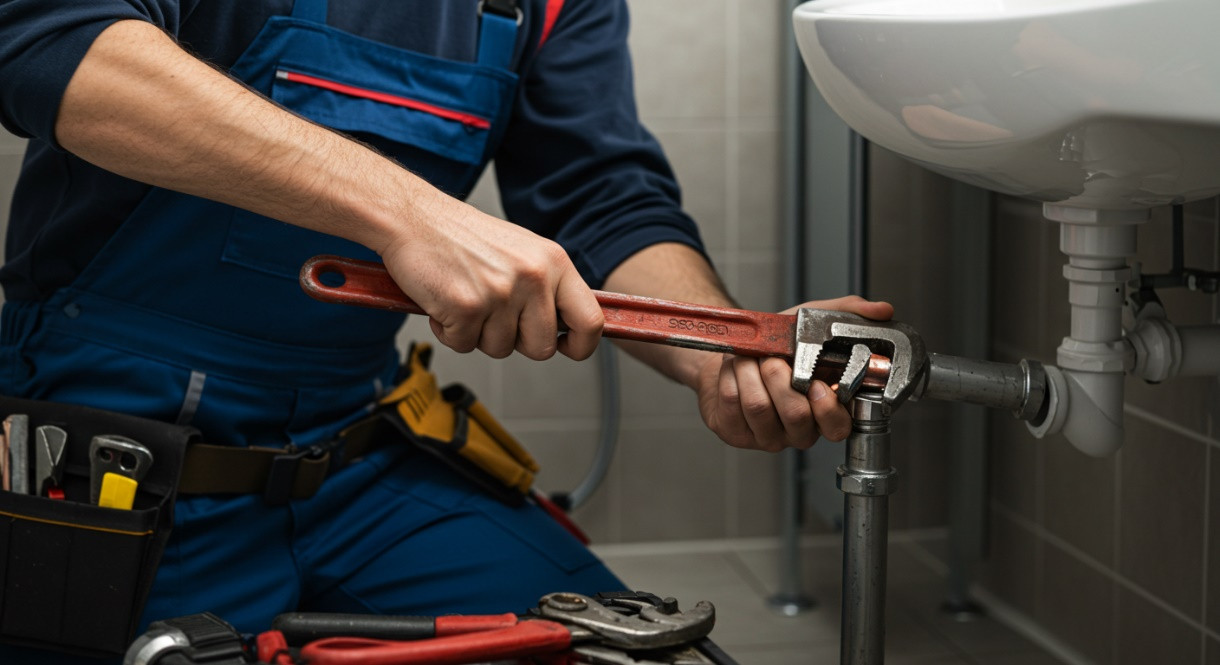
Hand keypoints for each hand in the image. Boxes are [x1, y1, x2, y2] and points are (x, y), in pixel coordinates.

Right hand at [379, 195, 602, 360]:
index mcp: (554, 262)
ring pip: (500, 350)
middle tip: (493, 315)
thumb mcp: (523, 252)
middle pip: (541, 347)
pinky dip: (449, 331)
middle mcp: (533, 277)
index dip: (581, 345)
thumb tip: (567, 326)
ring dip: (478, 334)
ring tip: (466, 298)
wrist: (414, 219)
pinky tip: (444, 301)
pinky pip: (463, 345)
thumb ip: (547, 287)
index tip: (568, 348)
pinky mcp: (466, 308)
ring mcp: (500, 294)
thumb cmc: (463, 236)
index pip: (589, 320)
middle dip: (515, 340)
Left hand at [693, 296, 893, 451]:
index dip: (828, 408)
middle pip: (795, 415)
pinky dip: (730, 377)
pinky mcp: (737, 433)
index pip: (838, 427)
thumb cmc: (777, 346)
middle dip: (779, 377)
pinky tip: (736, 371)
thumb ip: (848, 314)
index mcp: (826, 409)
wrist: (735, 352)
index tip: (817, 383)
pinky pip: (731, 405)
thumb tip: (882, 310)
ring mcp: (768, 435)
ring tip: (750, 360)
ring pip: (759, 408)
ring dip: (750, 372)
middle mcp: (800, 429)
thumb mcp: (812, 323)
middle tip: (772, 359)